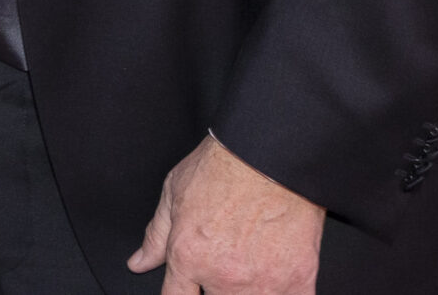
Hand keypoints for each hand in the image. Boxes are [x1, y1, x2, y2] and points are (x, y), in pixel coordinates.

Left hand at [128, 134, 322, 294]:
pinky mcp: (299, 282)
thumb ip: (156, 236)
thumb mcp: (173, 194)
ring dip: (246, 291)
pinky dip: (282, 292)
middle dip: (214, 288)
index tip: (187, 288)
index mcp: (189, 257)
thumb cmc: (222, 168)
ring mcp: (263, 284)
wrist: (270, 156)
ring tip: (247, 266)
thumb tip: (139, 262)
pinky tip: (275, 277)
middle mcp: (223, 277)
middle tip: (224, 265)